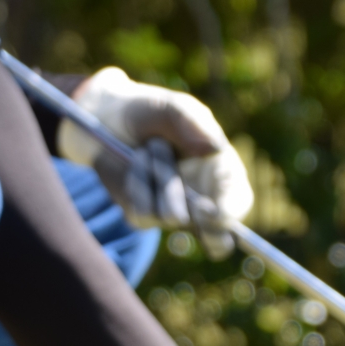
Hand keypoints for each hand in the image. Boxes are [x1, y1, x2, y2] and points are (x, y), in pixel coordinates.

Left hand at [56, 67, 252, 255]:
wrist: (106, 119)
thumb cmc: (149, 110)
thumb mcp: (173, 106)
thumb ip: (195, 121)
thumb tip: (216, 147)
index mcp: (221, 173)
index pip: (238, 204)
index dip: (230, 214)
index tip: (212, 212)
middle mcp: (201, 199)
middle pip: (216, 238)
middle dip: (207, 225)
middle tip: (198, 210)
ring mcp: (172, 210)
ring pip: (172, 216)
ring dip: (159, 177)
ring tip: (149, 148)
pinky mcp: (144, 217)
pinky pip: (143, 214)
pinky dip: (137, 184)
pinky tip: (134, 164)